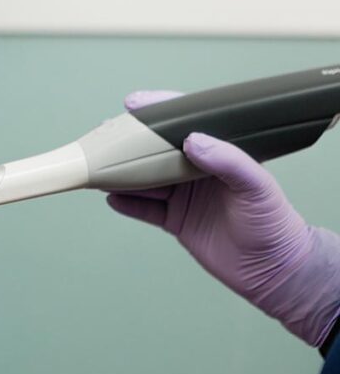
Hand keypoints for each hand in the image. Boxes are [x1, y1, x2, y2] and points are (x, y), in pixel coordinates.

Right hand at [107, 90, 339, 346]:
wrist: (272, 269)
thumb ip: (228, 160)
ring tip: (99, 166)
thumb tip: (192, 139)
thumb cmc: (273, 223)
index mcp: (220, 154)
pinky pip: (145, 210)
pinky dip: (128, 204)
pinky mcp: (176, 221)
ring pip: (146, 181)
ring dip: (123, 175)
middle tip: (107, 134)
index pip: (187, 124)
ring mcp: (185, 196)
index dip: (160, 113)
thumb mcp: (257, 186)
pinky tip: (111, 197)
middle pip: (158, 152)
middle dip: (131, 144)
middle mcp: (198, 172)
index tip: (135, 104)